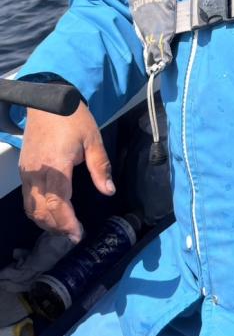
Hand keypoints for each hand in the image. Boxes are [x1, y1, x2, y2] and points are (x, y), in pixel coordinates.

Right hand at [19, 101, 114, 242]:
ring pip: (31, 207)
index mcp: (56, 166)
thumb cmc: (73, 118)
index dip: (67, 222)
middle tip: (74, 234)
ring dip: (46, 221)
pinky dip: (37, 210)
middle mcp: (37, 173)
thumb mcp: (93, 139)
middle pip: (42, 211)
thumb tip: (108, 191)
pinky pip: (27, 198)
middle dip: (58, 227)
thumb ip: (100, 167)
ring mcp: (27, 172)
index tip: (78, 234)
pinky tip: (50, 213)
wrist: (48, 100)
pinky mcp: (23, 170)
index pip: (57, 203)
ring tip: (64, 227)